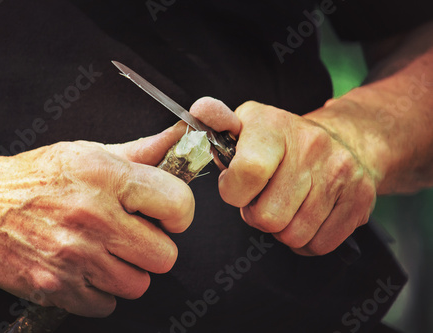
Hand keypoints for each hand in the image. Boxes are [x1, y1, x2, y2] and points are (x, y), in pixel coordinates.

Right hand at [0, 123, 193, 316]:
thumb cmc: (38, 177)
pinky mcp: (56, 287)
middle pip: (164, 255)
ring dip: (128, 271)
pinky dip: (101, 292)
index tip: (168, 216)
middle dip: (154, 247)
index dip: (180, 213)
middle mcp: (93, 218)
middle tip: (133, 236)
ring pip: (138, 285)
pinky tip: (87, 269)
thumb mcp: (89, 153)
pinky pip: (106, 305)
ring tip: (107, 252)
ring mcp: (74, 256)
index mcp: (106, 177)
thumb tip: (178, 139)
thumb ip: (141, 151)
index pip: (177, 204)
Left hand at [190, 97, 376, 255]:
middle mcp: (311, 147)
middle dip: (258, 215)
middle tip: (264, 199)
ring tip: (285, 205)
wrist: (349, 139)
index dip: (234, 191)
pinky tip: (305, 216)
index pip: (248, 172)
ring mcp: (339, 175)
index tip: (236, 186)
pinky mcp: (360, 201)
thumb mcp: (249, 122)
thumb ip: (217, 121)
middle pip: (268, 217)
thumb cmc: (284, 139)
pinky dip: (306, 240)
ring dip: (282, 229)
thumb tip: (199, 111)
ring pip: (292, 236)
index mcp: (274, 127)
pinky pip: (318, 246)